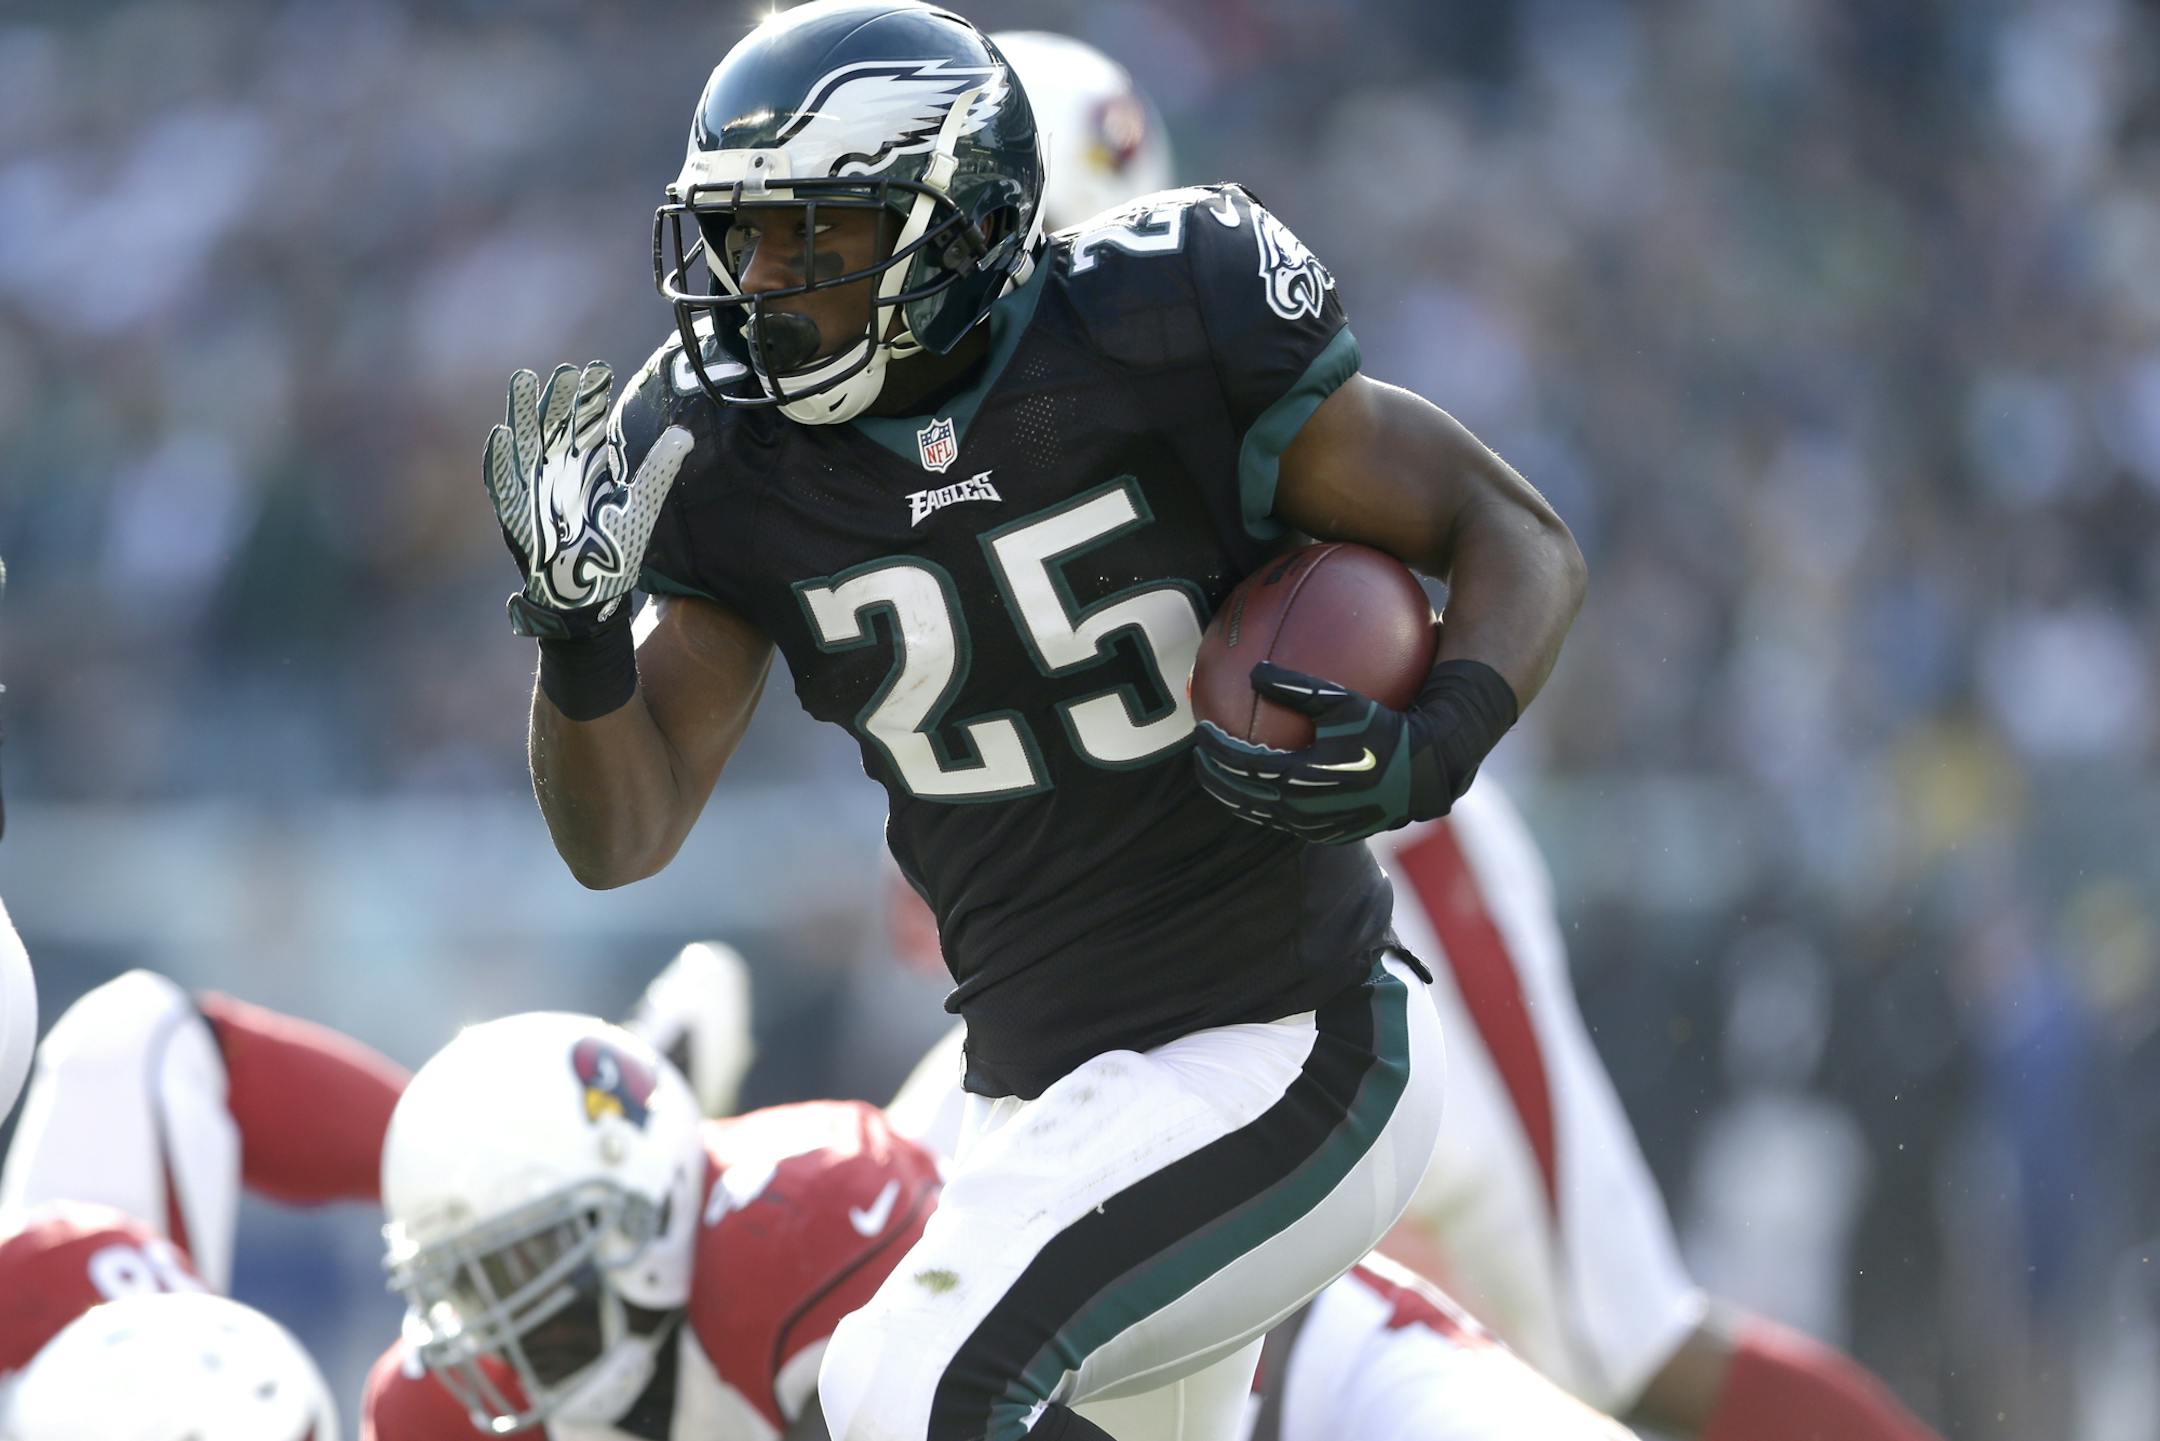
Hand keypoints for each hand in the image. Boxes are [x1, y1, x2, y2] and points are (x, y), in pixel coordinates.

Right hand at [483, 362, 692, 639]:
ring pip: (525, 444)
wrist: (591, 595)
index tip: (598, 370)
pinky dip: (499, 460)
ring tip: (524, 378)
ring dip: (522, 413)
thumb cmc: (614, 550)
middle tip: (566, 368)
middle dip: (557, 398)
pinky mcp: (519, 515)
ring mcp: (535, 491)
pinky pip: (503, 485)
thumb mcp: (640, 504)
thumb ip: (659, 468)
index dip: (589, 398)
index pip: (586, 423)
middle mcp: (558, 474)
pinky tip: (500, 434)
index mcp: (585, 468)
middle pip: (554, 426)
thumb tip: (684, 434)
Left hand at [1192, 659, 1514, 843]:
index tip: (1202, 730)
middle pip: (1242, 797)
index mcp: (1300, 778)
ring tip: (1219, 774)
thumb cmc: (1387, 727)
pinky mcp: (1327, 834)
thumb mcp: (1344, 701)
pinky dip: (1262, 803)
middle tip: (1200, 754)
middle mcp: (1302, 809)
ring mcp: (1314, 826)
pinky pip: (1282, 820)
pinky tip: (1260, 785)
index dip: (1217, 750)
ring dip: (1235, 794)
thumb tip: (1254, 672)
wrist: (1426, 772)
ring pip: (1260, 814)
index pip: (1242, 766)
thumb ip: (1297, 686)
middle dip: (1215, 776)